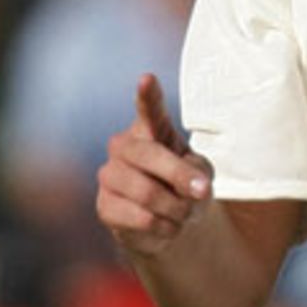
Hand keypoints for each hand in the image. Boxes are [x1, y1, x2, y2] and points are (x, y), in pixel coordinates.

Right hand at [97, 72, 212, 255]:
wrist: (169, 221)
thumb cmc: (185, 186)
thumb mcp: (201, 174)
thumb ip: (197, 174)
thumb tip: (193, 188)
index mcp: (150, 129)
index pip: (149, 108)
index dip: (147, 95)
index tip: (147, 79)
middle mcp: (123, 146)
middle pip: (150, 157)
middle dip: (180, 178)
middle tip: (202, 193)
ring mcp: (109, 175)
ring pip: (146, 192)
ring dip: (176, 208)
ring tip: (183, 212)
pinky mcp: (104, 206)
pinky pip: (141, 219)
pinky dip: (165, 227)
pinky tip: (166, 225)